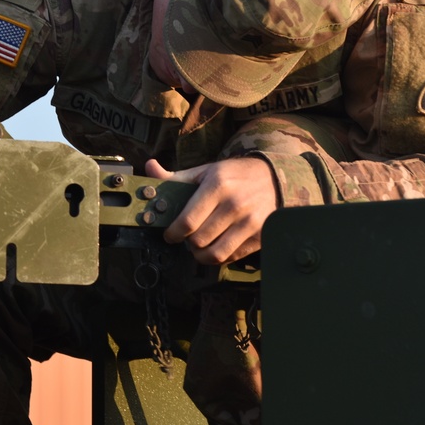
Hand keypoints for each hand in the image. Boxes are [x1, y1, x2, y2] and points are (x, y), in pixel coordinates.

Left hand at [145, 157, 276, 264]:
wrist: (274, 178)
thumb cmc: (234, 175)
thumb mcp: (206, 171)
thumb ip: (176, 177)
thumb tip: (150, 168)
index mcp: (217, 185)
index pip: (187, 221)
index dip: (173, 233)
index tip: (170, 234)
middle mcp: (235, 204)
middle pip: (198, 240)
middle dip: (187, 242)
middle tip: (187, 237)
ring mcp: (250, 222)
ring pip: (214, 254)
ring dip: (201, 254)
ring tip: (199, 245)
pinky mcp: (260, 236)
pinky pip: (231, 257)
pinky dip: (219, 256)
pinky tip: (217, 244)